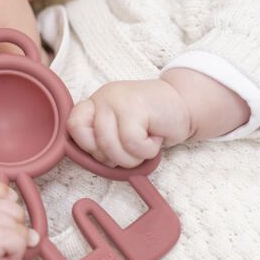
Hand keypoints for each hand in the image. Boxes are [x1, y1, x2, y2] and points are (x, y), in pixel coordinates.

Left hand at [67, 78, 192, 168]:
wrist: (185, 106)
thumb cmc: (153, 125)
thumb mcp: (120, 132)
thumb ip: (102, 140)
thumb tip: (92, 161)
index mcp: (95, 104)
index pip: (73, 126)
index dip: (89, 145)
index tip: (109, 148)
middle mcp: (103, 98)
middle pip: (95, 144)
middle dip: (117, 157)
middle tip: (135, 145)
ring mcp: (117, 100)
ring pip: (112, 147)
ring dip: (133, 156)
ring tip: (146, 142)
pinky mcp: (135, 106)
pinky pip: (132, 144)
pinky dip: (147, 150)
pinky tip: (156, 137)